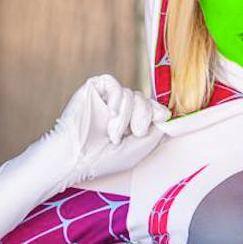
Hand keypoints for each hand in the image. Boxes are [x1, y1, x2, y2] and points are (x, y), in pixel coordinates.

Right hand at [54, 74, 170, 182]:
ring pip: (130, 93)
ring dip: (126, 115)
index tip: (162, 118)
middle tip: (136, 133)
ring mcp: (106, 100)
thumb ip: (157, 131)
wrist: (75, 158)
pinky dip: (114, 99)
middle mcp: (120, 111)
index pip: (152, 108)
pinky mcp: (93, 90)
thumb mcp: (140, 149)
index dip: (159, 111)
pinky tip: (108, 116)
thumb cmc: (104, 160)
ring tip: (113, 134)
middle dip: (145, 115)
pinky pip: (112, 83)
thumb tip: (167, 114)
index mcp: (131, 125)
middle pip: (145, 99)